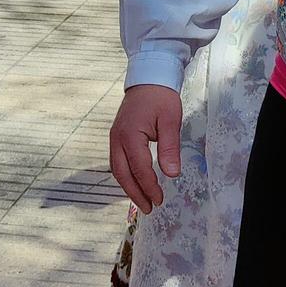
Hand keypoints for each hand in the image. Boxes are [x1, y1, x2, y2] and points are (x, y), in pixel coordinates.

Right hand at [109, 84, 181, 211]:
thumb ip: (169, 148)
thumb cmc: (161, 97)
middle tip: (149, 208)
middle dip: (135, 194)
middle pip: (122, 174)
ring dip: (129, 187)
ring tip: (143, 201)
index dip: (150, 187)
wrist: (148, 77)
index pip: (139, 169)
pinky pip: (117, 162)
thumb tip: (171, 174)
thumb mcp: (170, 121)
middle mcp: (117, 139)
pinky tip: (136, 183)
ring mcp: (114, 138)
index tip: (160, 200)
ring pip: (117, 170)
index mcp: (130, 135)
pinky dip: (126, 176)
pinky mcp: (116, 137)